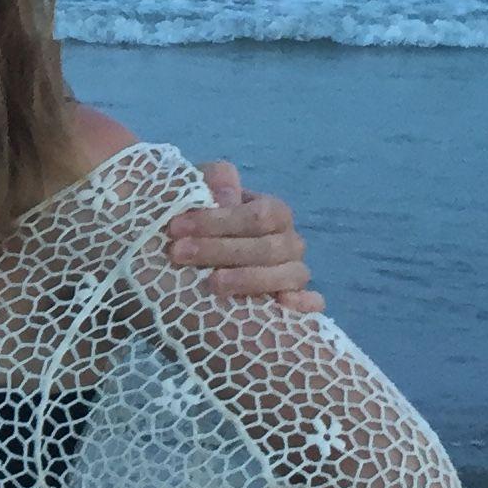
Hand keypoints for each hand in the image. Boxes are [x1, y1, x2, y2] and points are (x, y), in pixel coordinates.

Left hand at [162, 160, 323, 311]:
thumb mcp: (189, 201)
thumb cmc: (188, 233)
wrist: (177, 272)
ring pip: (292, 274)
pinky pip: (312, 302)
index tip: (175, 228)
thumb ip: (207, 182)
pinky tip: (282, 304)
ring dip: (252, 279)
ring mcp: (292, 272)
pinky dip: (304, 303)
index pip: (258, 215)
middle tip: (179, 254)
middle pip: (270, 247)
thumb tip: (228, 192)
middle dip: (221, 250)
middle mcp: (286, 242)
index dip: (217, 221)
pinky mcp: (292, 301)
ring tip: (213, 284)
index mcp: (269, 213)